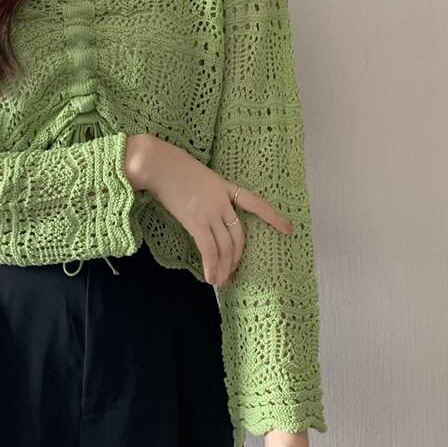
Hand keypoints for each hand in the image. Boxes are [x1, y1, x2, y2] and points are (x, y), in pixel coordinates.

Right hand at [125, 134, 293, 286]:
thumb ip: (205, 196)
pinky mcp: (196, 222)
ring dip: (224, 268)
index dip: (273, 217)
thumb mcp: (198, 177)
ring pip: (225, 247)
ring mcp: (211, 212)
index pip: (256, 204)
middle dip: (236, 259)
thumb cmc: (172, 168)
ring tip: (220, 282)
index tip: (289, 230)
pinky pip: (209, 249)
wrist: (158, 165)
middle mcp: (223, 202)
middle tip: (231, 275)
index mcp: (225, 187)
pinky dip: (211, 266)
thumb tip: (203, 217)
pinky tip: (210, 278)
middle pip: (238, 237)